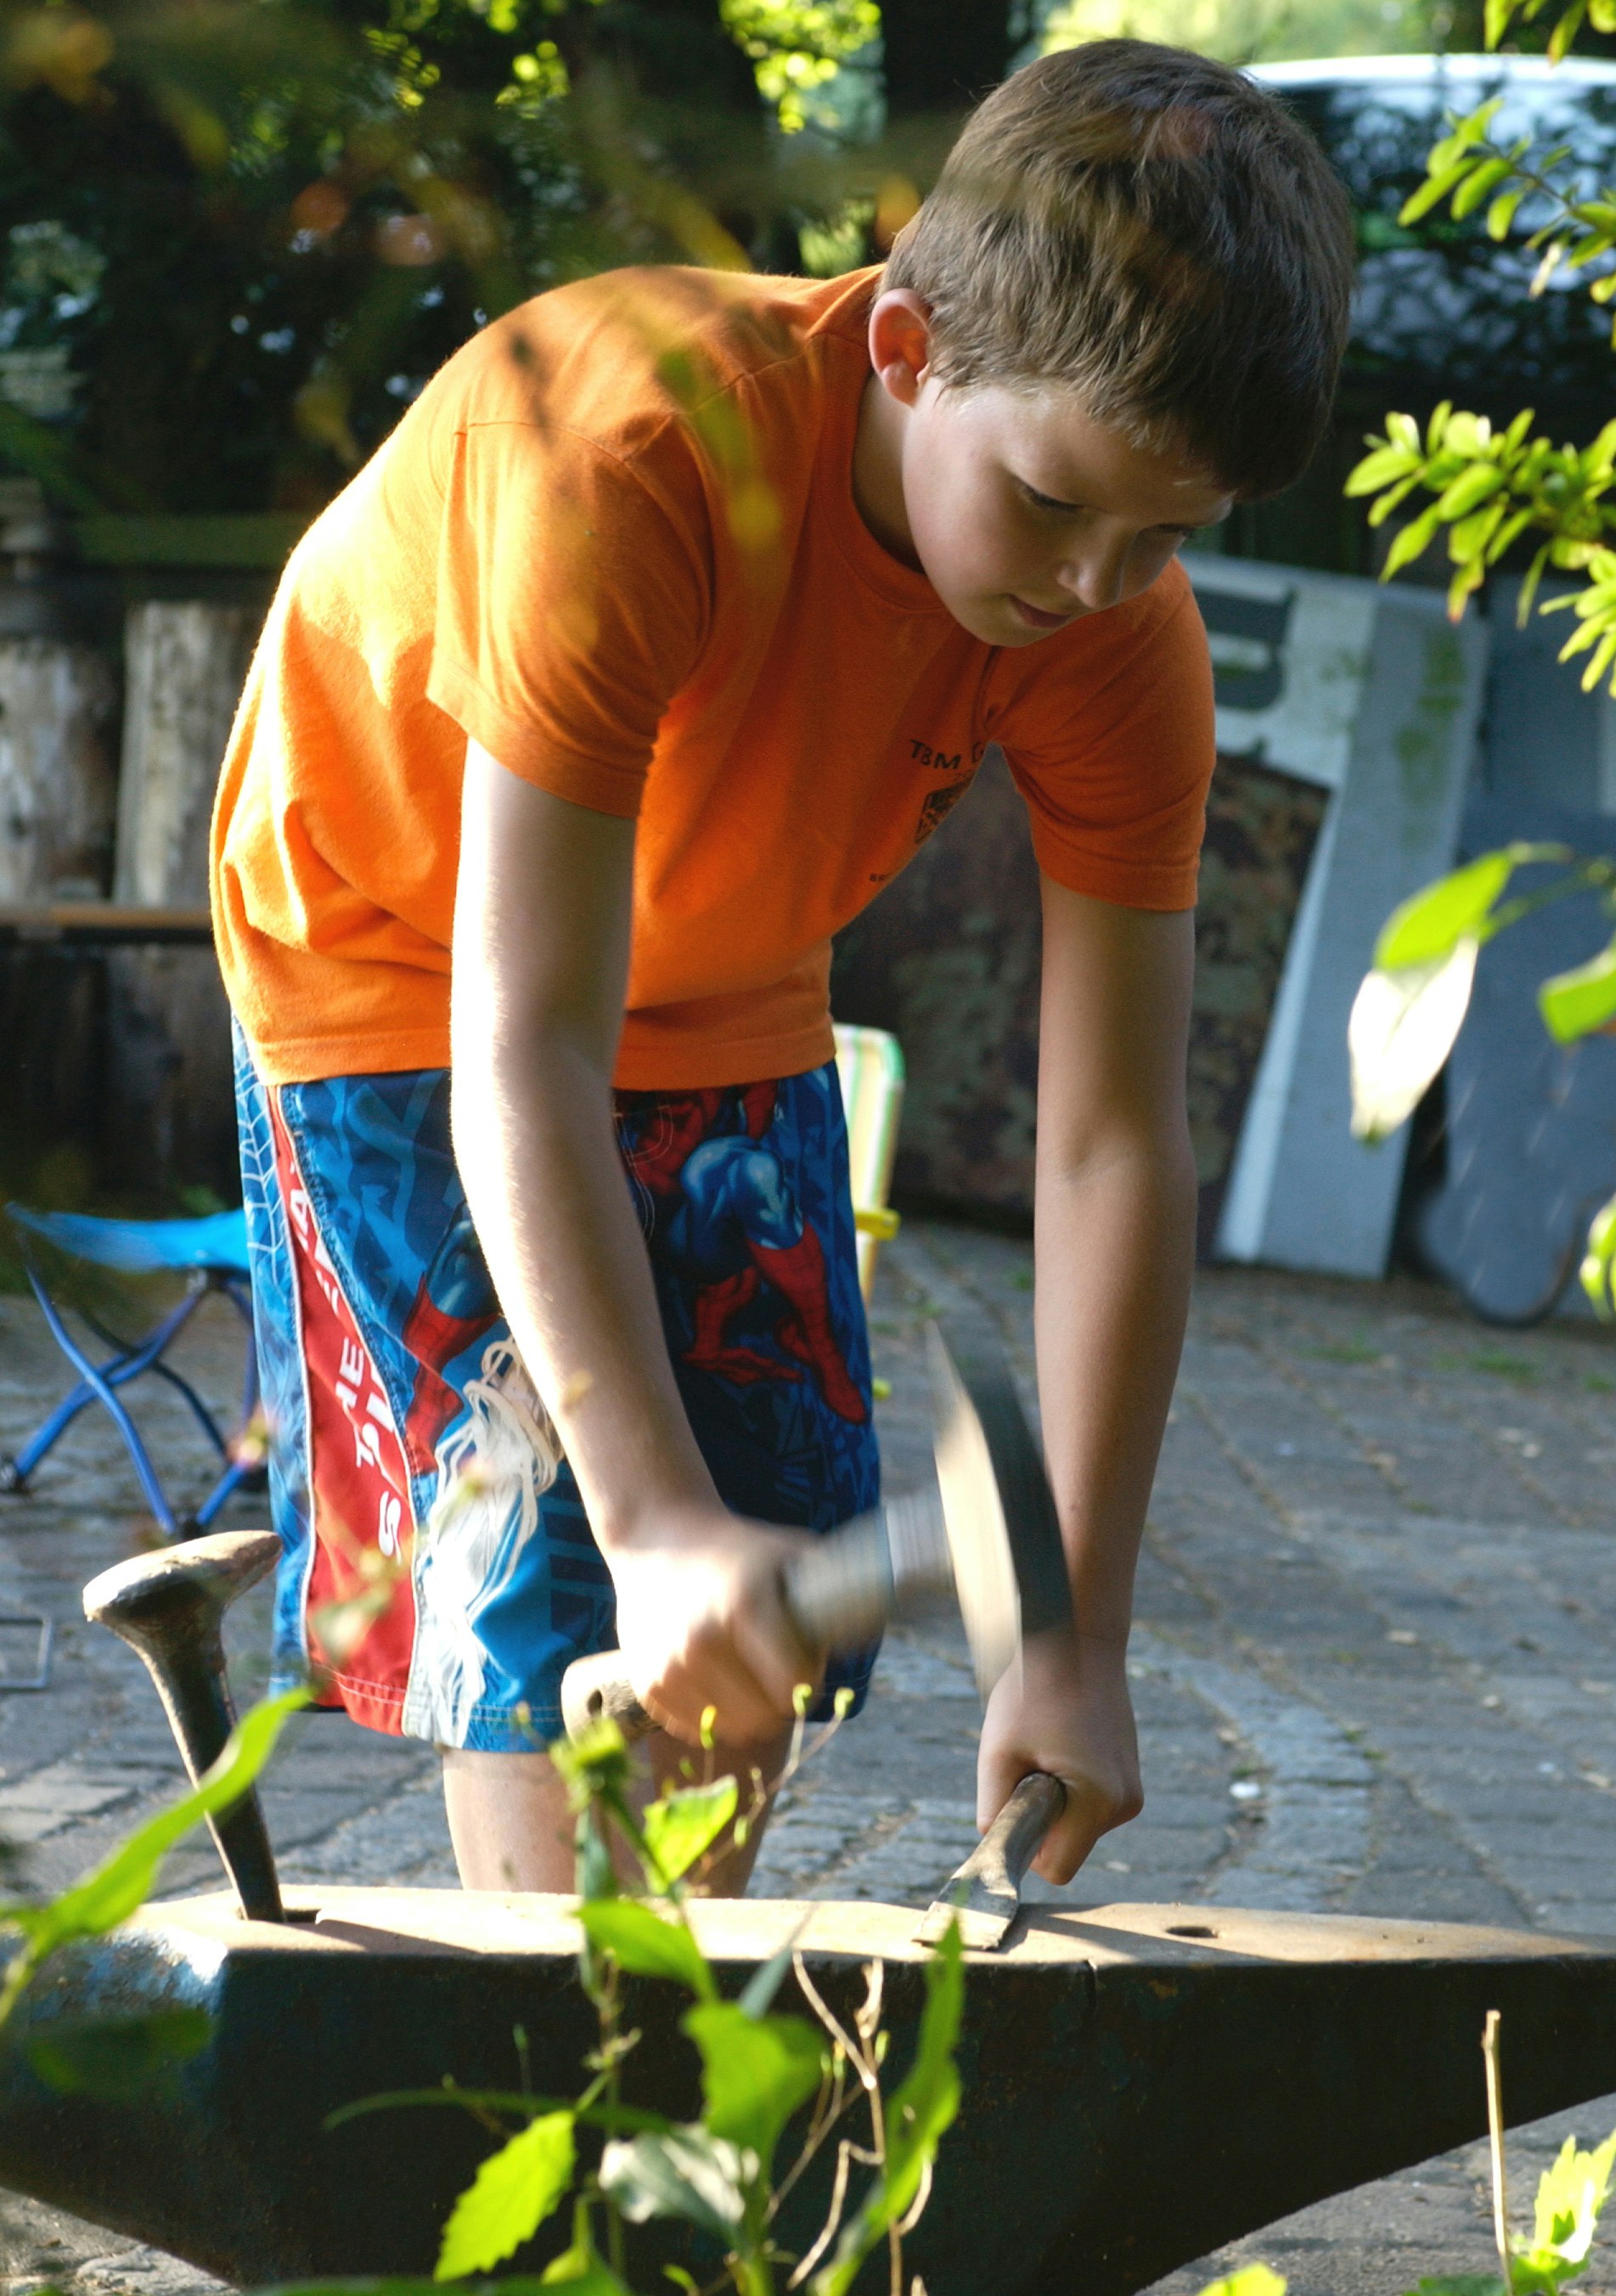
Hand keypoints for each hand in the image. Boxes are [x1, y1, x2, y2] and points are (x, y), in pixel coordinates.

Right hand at [605, 1503, 823, 1746]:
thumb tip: (883, 1615)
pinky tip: (715, 1681)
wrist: (655, 1535)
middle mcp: (701, 1640)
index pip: (795, 1684)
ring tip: (746, 1676)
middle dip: (781, 1701)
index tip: (805, 1663)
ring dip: (747, 1712)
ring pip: (732, 1729)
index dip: (810, 1678)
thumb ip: (836, 1582)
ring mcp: (669, 1666)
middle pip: (765, 1715)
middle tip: (777, 1675)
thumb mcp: (789, 1550)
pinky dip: (712, 1714)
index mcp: (744, 1606)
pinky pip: (697, 1728)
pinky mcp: (647, 1684)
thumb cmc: (737, 1547)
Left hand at [976, 1628, 1142, 1884]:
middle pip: (1069, 1848)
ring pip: (1078, 1825)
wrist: (1077, 1638)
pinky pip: (1090, 1804)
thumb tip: (994, 1848)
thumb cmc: (1034, 1690)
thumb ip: (994, 1811)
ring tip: (1046, 1746)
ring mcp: (1133, 1789)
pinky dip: (1069, 1787)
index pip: (1057, 1868)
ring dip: (1055, 1801)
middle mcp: (1126, 1803)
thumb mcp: (999, 1752)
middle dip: (1041, 1821)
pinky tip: (1061, 1744)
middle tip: (1027, 1766)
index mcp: (1100, 1801)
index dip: (1028, 1849)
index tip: (1012, 1810)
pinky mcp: (1129, 1774)